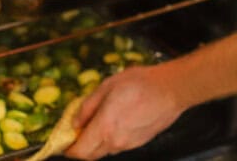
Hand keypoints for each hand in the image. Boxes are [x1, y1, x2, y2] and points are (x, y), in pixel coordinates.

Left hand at [63, 64, 184, 158]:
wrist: (172, 89)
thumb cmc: (141, 83)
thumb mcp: (108, 86)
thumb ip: (88, 106)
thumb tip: (75, 122)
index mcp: (104, 127)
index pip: (79, 152)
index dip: (68, 149)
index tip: (64, 142)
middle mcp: (115, 141)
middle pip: (91, 155)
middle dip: (82, 147)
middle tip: (81, 131)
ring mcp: (129, 144)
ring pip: (106, 150)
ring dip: (99, 141)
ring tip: (103, 120)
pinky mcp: (140, 142)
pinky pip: (120, 145)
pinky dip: (114, 137)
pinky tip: (120, 120)